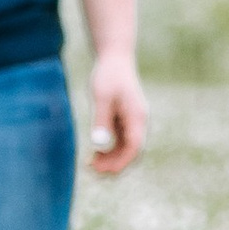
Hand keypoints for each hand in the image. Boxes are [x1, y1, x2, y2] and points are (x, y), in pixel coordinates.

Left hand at [87, 51, 148, 177]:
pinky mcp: (125, 120)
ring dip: (110, 158)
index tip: (103, 171)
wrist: (115, 58)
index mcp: (137, 117)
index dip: (120, 162)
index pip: (134, 147)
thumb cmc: (108, 75)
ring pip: (126, 149)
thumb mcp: (102, 97)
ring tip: (89, 162)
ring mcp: (133, 122)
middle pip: (131, 152)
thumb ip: (101, 120)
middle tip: (91, 168)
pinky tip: (94, 152)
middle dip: (114, 163)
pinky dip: (109, 149)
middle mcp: (139, 122)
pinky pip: (120, 141)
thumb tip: (98, 143)